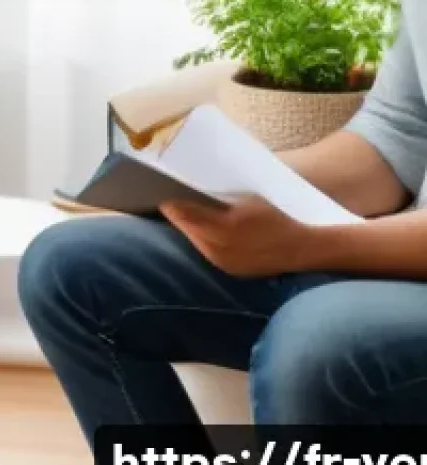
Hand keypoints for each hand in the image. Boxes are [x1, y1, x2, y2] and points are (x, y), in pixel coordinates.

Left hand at [158, 196, 315, 276]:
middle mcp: (219, 250)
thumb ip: (218, 201)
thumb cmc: (275, 218)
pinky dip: (201, 240)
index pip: (186, 216)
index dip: (171, 205)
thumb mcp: (246, 202)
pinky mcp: (230, 270)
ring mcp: (224, 263)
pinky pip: (207, 252)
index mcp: (223, 229)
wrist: (302, 249)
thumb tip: (194, 194)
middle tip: (168, 200)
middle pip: (187, 230)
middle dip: (177, 216)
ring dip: (188, 229)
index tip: (161, 194)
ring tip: (181, 214)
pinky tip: (201, 231)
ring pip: (195, 242)